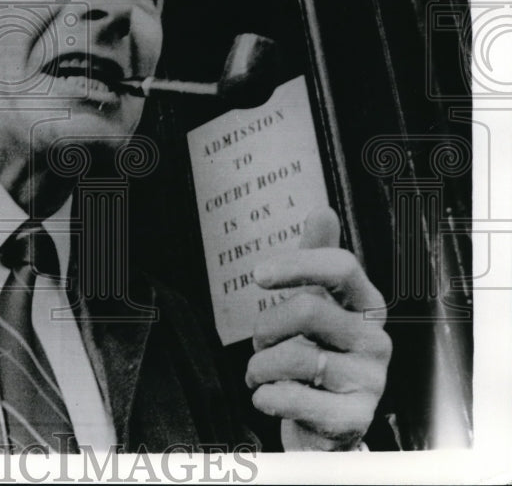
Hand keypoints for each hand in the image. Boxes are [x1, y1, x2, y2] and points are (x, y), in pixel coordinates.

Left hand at [246, 207, 391, 450]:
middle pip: (307, 309)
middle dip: (266, 325)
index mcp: (367, 305)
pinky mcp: (353, 419)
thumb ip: (317, 258)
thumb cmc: (319, 349)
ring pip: (295, 356)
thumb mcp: (319, 302)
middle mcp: (376, 340)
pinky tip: (267, 397)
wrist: (325, 421)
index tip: (258, 275)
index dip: (297, 264)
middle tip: (259, 342)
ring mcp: (370, 381)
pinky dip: (265, 396)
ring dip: (259, 365)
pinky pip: (292, 398)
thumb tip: (322, 211)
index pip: (342, 266)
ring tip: (260, 374)